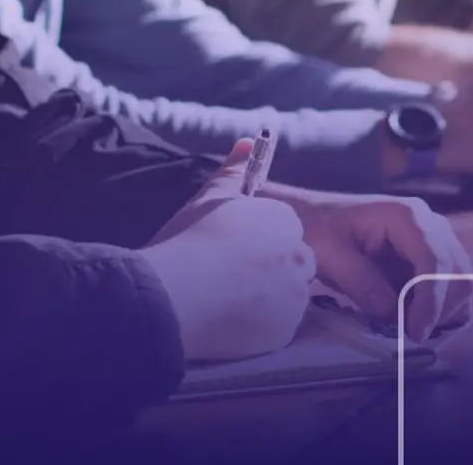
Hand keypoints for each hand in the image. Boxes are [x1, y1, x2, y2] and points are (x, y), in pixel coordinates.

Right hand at [140, 140, 314, 361]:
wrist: (173, 294)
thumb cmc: (188, 240)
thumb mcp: (209, 198)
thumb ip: (234, 171)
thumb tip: (249, 141)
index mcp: (285, 221)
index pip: (284, 232)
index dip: (259, 242)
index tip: (232, 252)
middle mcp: (300, 256)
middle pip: (294, 263)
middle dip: (271, 269)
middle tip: (231, 278)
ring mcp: (296, 296)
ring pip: (289, 296)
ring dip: (269, 298)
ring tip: (227, 301)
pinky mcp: (286, 331)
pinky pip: (279, 327)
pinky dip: (261, 325)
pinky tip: (230, 321)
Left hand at [288, 194, 472, 341]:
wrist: (318, 220)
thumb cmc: (319, 230)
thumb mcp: (328, 252)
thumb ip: (360, 281)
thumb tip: (393, 314)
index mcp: (407, 217)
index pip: (435, 259)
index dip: (431, 299)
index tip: (415, 332)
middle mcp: (432, 226)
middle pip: (458, 273)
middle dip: (438, 310)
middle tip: (407, 335)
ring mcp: (438, 242)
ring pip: (461, 284)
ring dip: (441, 312)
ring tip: (407, 327)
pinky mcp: (436, 260)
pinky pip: (454, 289)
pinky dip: (441, 311)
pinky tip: (414, 319)